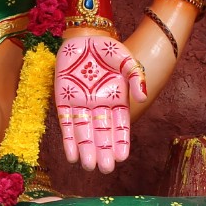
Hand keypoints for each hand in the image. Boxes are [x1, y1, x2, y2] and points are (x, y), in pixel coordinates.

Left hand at [55, 34, 147, 172]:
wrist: (83, 36)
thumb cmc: (107, 49)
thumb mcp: (126, 60)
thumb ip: (136, 77)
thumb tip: (142, 97)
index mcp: (117, 100)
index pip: (120, 126)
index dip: (120, 142)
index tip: (122, 158)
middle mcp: (99, 106)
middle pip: (102, 134)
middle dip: (103, 152)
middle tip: (105, 169)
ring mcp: (81, 104)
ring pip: (84, 132)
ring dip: (86, 150)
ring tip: (89, 166)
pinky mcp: (63, 100)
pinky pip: (66, 123)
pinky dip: (68, 140)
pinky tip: (72, 156)